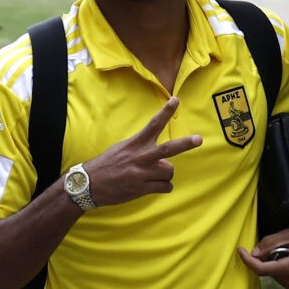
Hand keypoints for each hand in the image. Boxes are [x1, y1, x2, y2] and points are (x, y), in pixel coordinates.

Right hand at [83, 97, 201, 206]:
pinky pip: (165, 187)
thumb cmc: (106, 165)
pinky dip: (164, 187)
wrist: (89, 184)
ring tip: (156, 175)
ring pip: (169, 171)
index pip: (153, 124)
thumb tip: (162, 158)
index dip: (166, 112)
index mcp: (135, 143)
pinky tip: (155, 186)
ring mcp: (142, 173)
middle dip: (186, 143)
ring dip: (166, 174)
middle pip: (169, 149)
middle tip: (199, 139)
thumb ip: (142, 150)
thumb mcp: (122, 149)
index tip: (176, 100)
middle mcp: (141, 157)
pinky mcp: (142, 188)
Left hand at [236, 225, 288, 288]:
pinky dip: (283, 268)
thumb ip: (270, 243)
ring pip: (274, 274)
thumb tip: (253, 254)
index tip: (239, 250)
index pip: (260, 269)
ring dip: (277, 263)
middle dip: (269, 257)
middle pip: (267, 270)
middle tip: (284, 246)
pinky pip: (281, 277)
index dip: (247, 260)